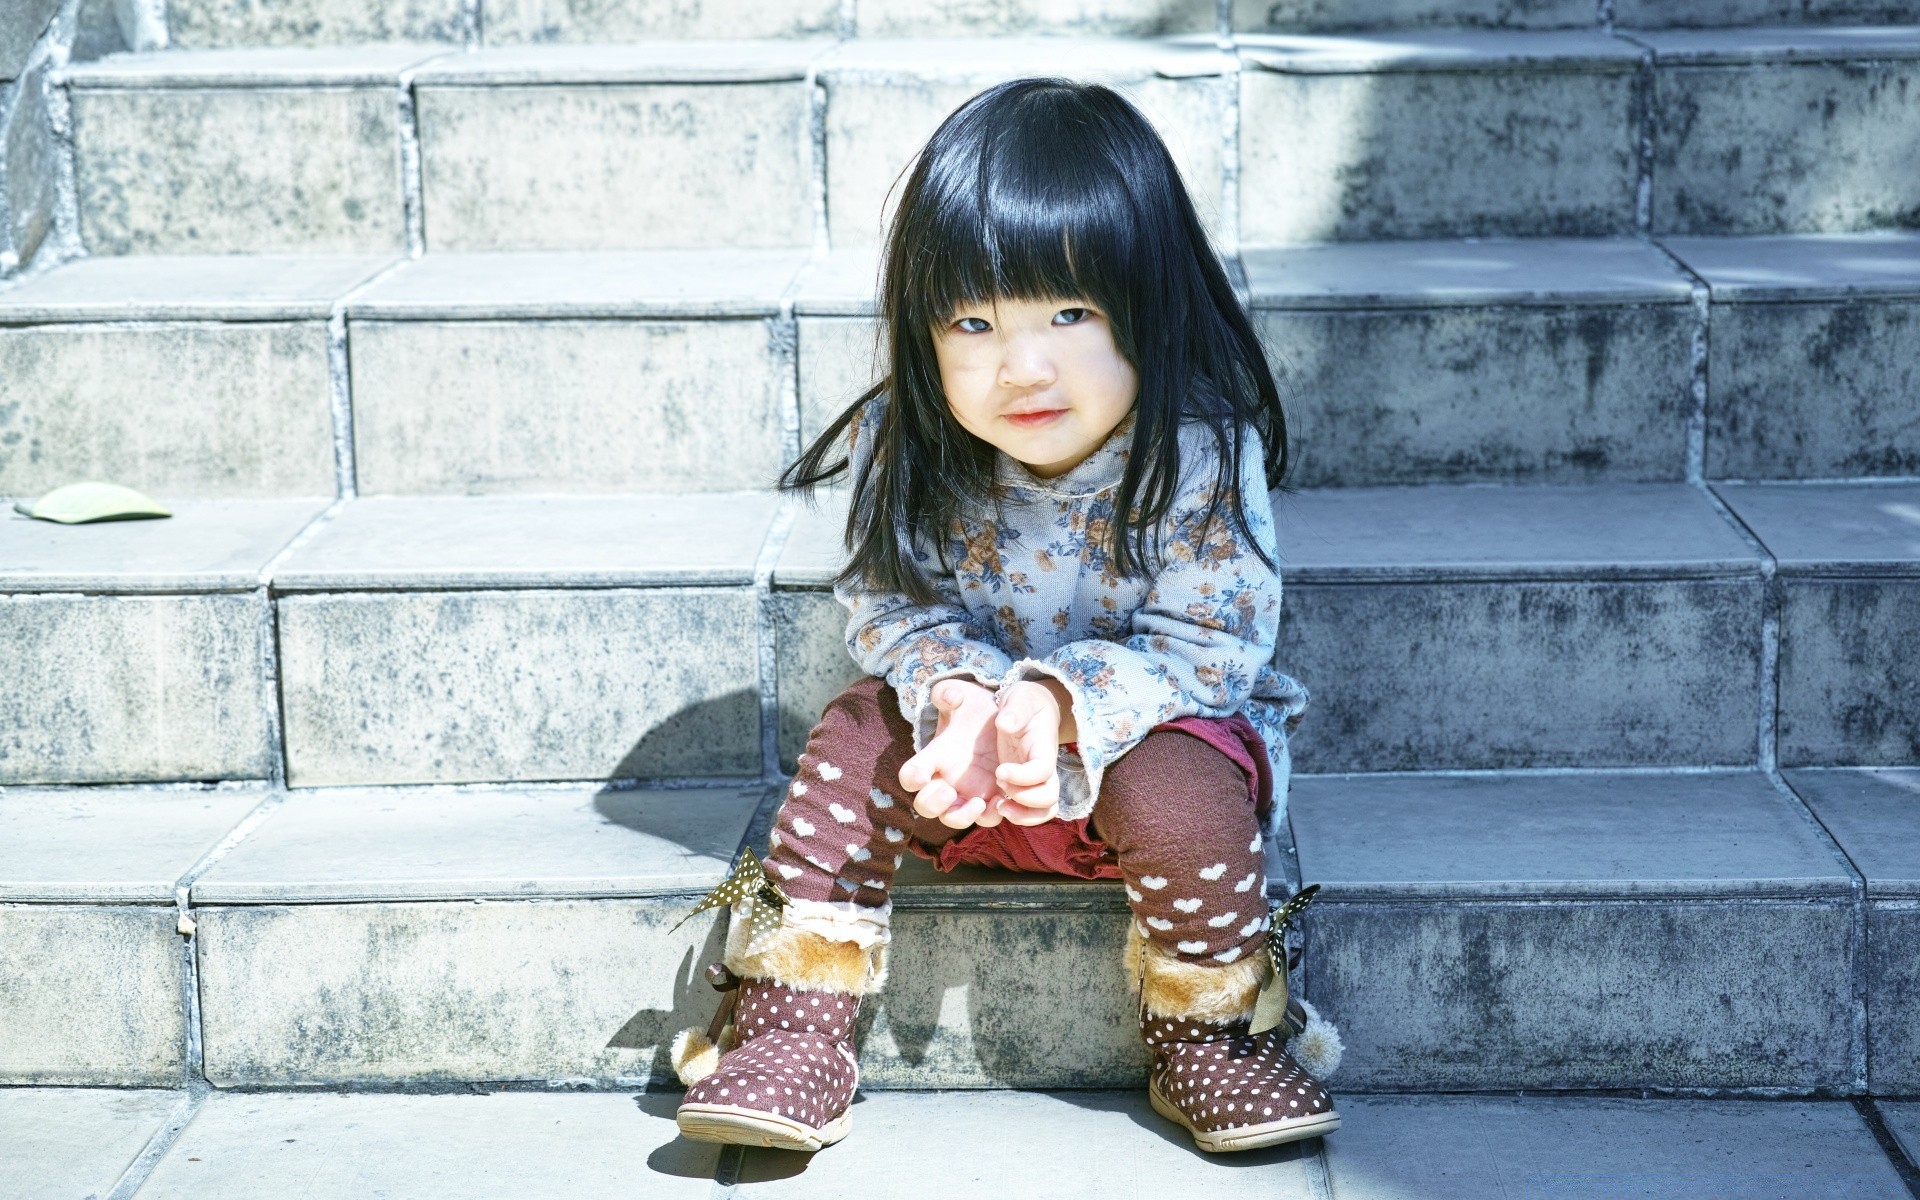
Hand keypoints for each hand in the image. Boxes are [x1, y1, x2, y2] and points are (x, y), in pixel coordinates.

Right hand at [898, 680, 1005, 828]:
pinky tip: (1000, 801)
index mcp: (932, 758)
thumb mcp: (961, 696)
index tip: (920, 775)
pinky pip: (986, 818)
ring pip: (954, 819)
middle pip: (926, 806)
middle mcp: (945, 781)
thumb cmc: (972, 709)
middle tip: (948, 792)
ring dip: (963, 816)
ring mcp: (967, 793)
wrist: (999, 718)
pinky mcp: (990, 798)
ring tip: (979, 802)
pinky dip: (990, 815)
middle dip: (934, 803)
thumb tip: (950, 696)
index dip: (911, 778)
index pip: (910, 775)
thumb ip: (949, 693)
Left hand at [990, 680, 1066, 825]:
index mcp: (1044, 747)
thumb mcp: (1020, 698)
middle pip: (1049, 797)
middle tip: (999, 782)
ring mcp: (1036, 780)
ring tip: (998, 806)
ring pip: (1044, 810)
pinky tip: (996, 805)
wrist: (1030, 708)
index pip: (1043, 770)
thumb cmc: (1025, 702)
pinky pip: (1031, 811)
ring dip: (1023, 815)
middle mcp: (1044, 768)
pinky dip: (1018, 815)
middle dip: (1023, 797)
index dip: (1024, 776)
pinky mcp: (1025, 786)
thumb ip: (1015, 709)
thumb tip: (1005, 723)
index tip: (999, 770)